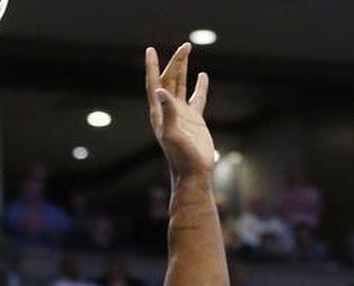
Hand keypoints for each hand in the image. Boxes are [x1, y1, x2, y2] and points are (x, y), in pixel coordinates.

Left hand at [146, 44, 212, 176]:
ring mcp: (182, 113)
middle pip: (170, 79)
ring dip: (184, 68)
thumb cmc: (181, 157)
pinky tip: (203, 76)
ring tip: (188, 51)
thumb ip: (167, 112)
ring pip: (181, 85)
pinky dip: (200, 86)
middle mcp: (168, 109)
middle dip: (176, 62)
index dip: (152, 66)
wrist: (194, 171)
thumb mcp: (172, 134)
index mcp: (159, 111)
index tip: (150, 49)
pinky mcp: (195, 119)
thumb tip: (161, 91)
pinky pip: (197, 97)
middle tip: (186, 46)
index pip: (154, 83)